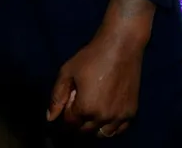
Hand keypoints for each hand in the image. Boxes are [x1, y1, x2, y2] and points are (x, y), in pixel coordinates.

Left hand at [46, 0, 153, 138]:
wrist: (121, 46)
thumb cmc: (92, 56)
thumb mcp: (67, 72)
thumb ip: (56, 97)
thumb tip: (50, 118)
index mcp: (85, 108)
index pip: (70, 124)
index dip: (66, 114)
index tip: (69, 102)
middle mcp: (103, 117)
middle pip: (85, 131)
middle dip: (78, 122)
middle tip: (79, 104)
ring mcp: (119, 117)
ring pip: (102, 134)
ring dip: (93, 127)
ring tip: (92, 111)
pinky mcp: (131, 113)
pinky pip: (118, 130)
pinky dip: (110, 127)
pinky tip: (106, 114)